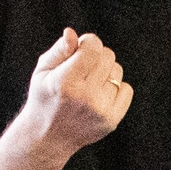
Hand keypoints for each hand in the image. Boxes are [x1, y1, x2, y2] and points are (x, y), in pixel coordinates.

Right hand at [17, 27, 133, 160]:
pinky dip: (116, 88)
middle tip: (83, 68)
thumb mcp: (43, 71)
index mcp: (66, 82)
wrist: (49, 136)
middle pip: (108, 56)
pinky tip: (100, 94)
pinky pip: (127, 90)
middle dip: (97, 56)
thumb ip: (59, 50)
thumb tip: (73, 33)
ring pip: (117, 72)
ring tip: (90, 83)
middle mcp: (86, 97)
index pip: (93, 47)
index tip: (80, 49)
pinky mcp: (112, 121)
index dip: (88, 43)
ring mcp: (101, 111)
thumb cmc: (44, 97)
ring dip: (106, 72)